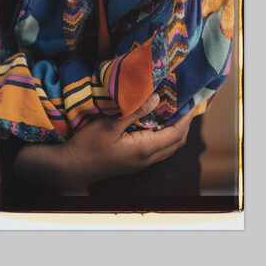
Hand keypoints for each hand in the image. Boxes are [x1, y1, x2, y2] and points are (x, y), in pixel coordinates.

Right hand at [14, 93, 195, 189]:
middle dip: (184, 124)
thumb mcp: (109, 124)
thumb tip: (156, 98)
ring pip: (168, 148)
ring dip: (175, 131)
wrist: (74, 167)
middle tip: (185, 105)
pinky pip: (158, 150)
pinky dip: (164, 137)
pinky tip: (155, 125)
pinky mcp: (134, 162)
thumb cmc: (88, 144)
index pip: (175, 134)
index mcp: (144, 149)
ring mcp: (141, 163)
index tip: (190, 103)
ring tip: (173, 112)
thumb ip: (134, 111)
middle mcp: (147, 159)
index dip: (185, 118)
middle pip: (176, 142)